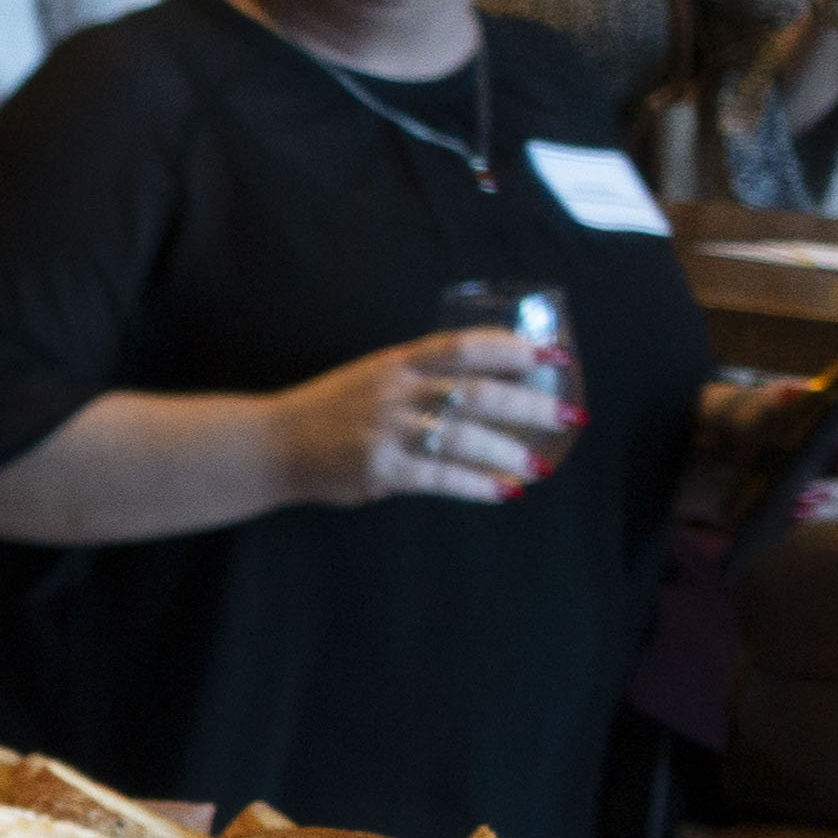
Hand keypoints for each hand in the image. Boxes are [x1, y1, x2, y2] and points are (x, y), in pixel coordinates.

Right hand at [280, 330, 572, 508]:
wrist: (270, 444)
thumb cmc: (328, 411)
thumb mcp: (372, 378)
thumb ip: (420, 379)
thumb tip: (489, 389)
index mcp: (396, 363)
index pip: (464, 346)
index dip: (513, 349)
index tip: (554, 357)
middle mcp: (395, 391)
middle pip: (478, 393)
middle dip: (530, 404)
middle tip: (568, 415)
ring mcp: (386, 430)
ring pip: (463, 438)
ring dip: (508, 452)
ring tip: (538, 464)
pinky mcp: (379, 468)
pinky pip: (440, 478)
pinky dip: (476, 485)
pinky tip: (502, 491)